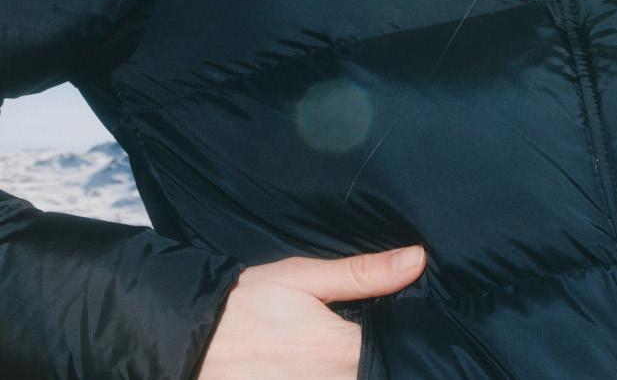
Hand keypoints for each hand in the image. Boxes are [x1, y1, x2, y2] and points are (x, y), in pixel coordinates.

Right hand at [195, 244, 426, 378]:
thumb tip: (418, 259)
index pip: (395, 355)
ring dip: (356, 373)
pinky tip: (330, 371)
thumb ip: (363, 274)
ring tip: (353, 360)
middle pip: (375, 377)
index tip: (423, 333)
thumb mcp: (302, 277)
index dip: (413, 345)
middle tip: (395, 349)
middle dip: (386, 364)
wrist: (183, 341)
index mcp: (337, 351)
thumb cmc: (245, 304)